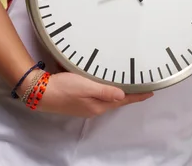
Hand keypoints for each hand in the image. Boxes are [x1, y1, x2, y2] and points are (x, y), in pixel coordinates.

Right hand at [35, 72, 152, 116]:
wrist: (41, 92)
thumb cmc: (64, 88)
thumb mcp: (86, 87)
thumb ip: (104, 91)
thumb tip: (123, 96)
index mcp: (98, 106)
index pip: (122, 101)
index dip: (137, 96)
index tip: (150, 92)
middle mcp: (93, 107)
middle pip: (116, 100)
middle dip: (130, 94)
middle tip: (142, 86)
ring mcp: (85, 105)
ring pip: (107, 97)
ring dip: (118, 91)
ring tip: (128, 84)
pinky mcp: (78, 99)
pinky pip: (98, 94)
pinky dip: (106, 89)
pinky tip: (106, 83)